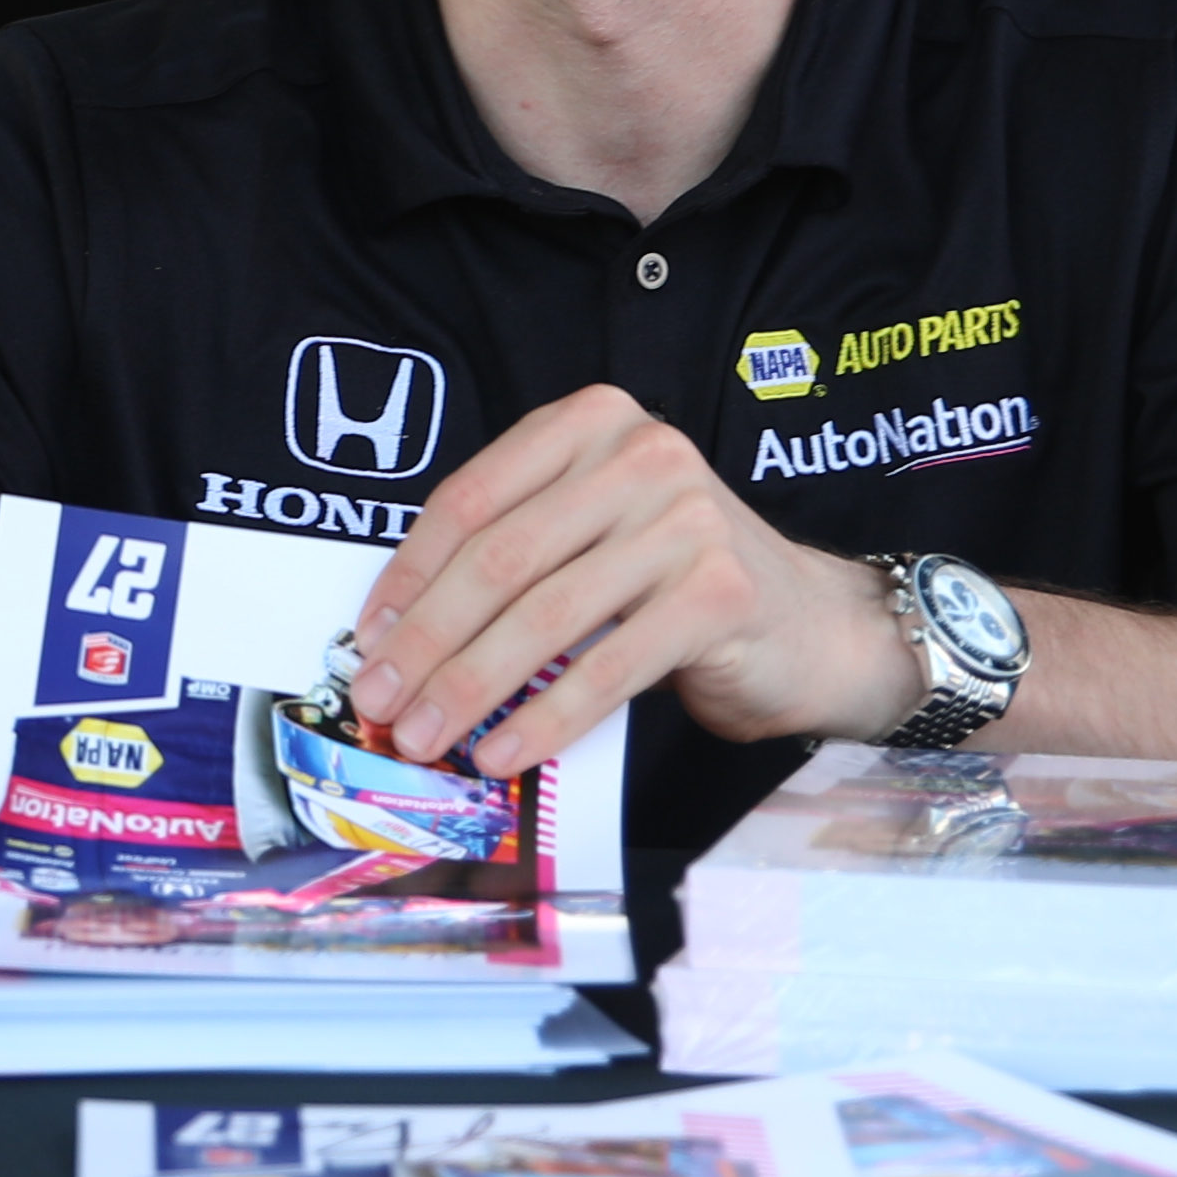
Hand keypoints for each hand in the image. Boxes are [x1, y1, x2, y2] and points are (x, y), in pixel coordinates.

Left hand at [338, 385, 918, 772]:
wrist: (811, 627)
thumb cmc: (676, 589)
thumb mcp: (588, 544)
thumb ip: (513, 559)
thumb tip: (396, 636)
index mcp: (591, 424)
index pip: (471, 499)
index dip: (408, 576)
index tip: (365, 639)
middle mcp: (641, 455)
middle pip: (499, 558)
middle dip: (427, 641)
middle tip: (379, 703)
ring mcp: (686, 520)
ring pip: (544, 616)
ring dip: (471, 688)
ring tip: (427, 738)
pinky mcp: (718, 592)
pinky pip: (605, 666)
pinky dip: (546, 717)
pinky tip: (504, 752)